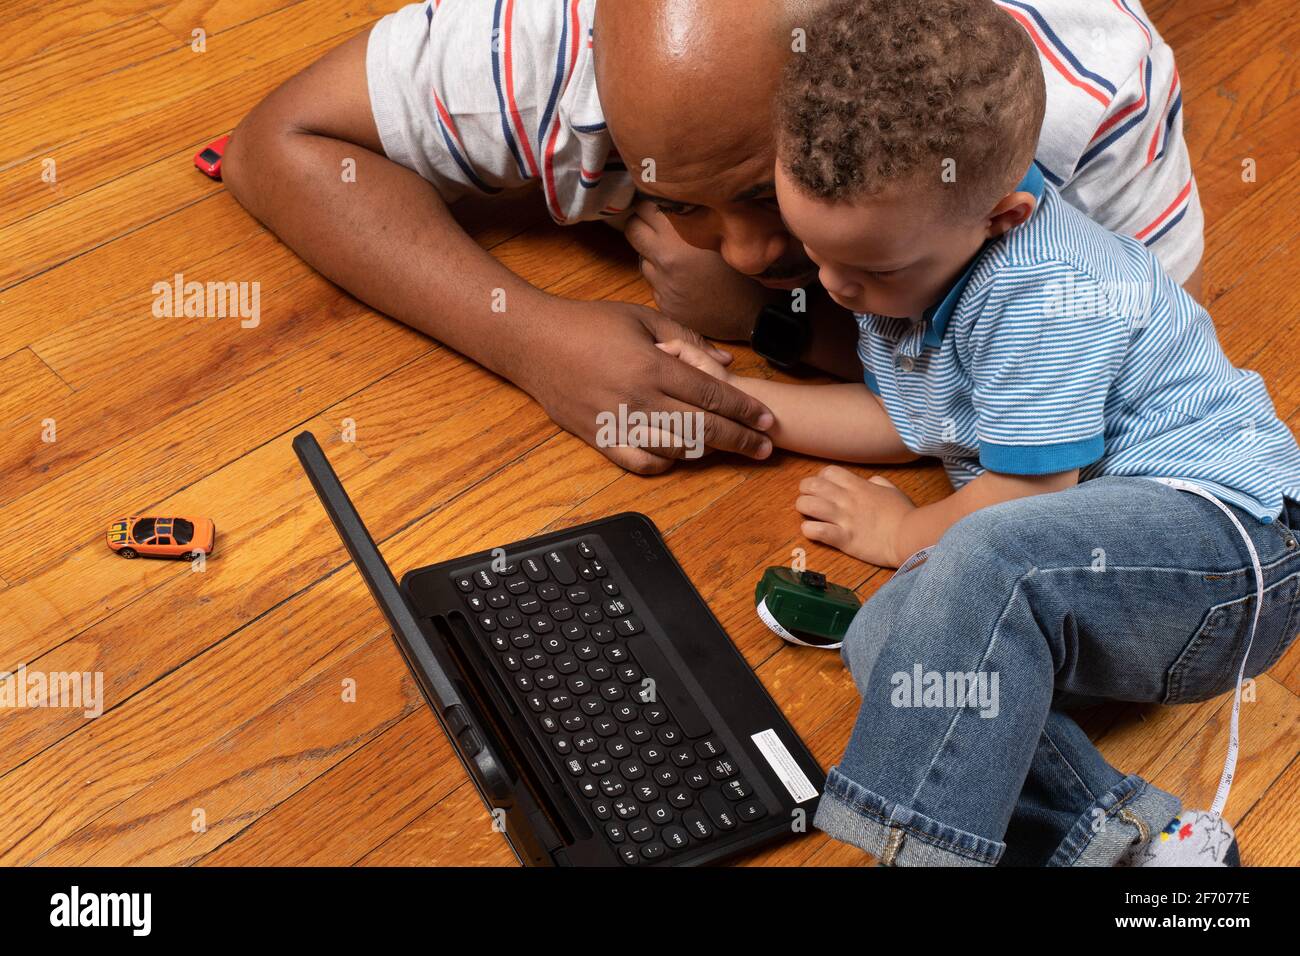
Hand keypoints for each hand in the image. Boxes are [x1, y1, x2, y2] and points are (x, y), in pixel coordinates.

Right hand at [516, 296, 773, 473]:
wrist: (534, 342)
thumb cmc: (590, 323)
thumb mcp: (643, 317)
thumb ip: (689, 340)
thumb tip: (728, 364)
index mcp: (652, 366)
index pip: (712, 395)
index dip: (745, 411)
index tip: (768, 421)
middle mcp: (638, 398)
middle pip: (702, 429)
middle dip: (740, 440)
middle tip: (765, 448)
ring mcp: (617, 422)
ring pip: (675, 450)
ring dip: (706, 451)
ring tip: (725, 447)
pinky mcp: (598, 438)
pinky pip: (640, 462)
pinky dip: (664, 463)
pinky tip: (677, 455)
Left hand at [625, 201, 768, 339]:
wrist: (754, 313)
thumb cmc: (745, 267)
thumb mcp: (723, 232)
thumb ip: (695, 216)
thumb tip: (673, 197)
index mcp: (679, 236)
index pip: (644, 207)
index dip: (652, 204)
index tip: (661, 205)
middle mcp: (665, 259)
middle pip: (632, 230)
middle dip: (642, 225)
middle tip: (658, 225)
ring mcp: (663, 283)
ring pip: (641, 258)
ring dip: (652, 254)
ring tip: (678, 255)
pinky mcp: (665, 303)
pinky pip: (654, 283)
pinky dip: (664, 279)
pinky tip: (685, 280)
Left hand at [795, 466, 915, 566]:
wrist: (910, 536)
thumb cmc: (904, 515)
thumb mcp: (893, 491)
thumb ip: (879, 483)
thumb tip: (870, 481)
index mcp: (858, 486)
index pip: (828, 472)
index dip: (821, 477)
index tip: (823, 487)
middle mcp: (847, 499)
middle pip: (812, 485)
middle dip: (805, 490)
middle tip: (808, 499)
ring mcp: (843, 519)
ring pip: (808, 505)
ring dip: (803, 508)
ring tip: (807, 515)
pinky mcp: (843, 539)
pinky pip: (816, 531)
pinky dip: (809, 530)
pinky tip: (812, 531)